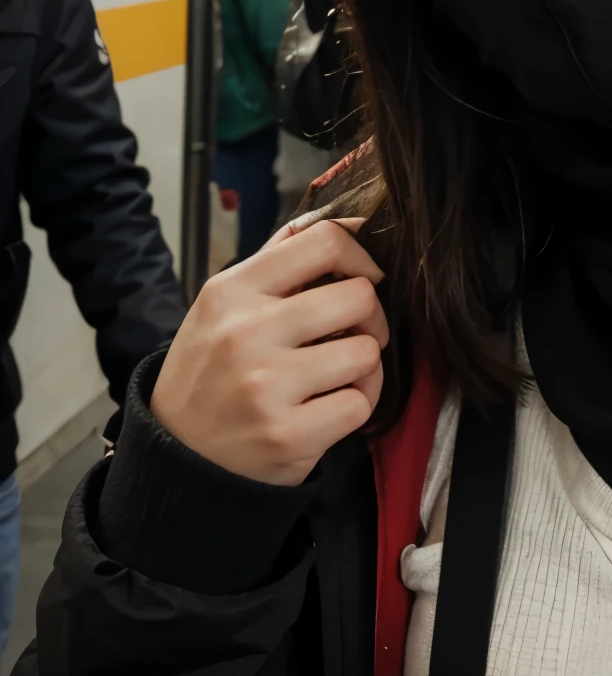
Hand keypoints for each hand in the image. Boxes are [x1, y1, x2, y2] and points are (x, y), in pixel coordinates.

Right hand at [151, 218, 388, 485]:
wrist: (177, 454)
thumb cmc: (213, 370)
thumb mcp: (225, 305)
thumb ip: (279, 260)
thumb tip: (343, 221)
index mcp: (232, 291)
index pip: (324, 241)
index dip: (362, 256)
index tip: (365, 277)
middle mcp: (245, 334)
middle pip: (360, 297)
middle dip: (370, 317)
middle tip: (353, 333)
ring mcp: (266, 387)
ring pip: (367, 353)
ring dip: (364, 366)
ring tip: (336, 375)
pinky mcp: (288, 435)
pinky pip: (361, 404)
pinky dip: (355, 406)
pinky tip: (327, 408)